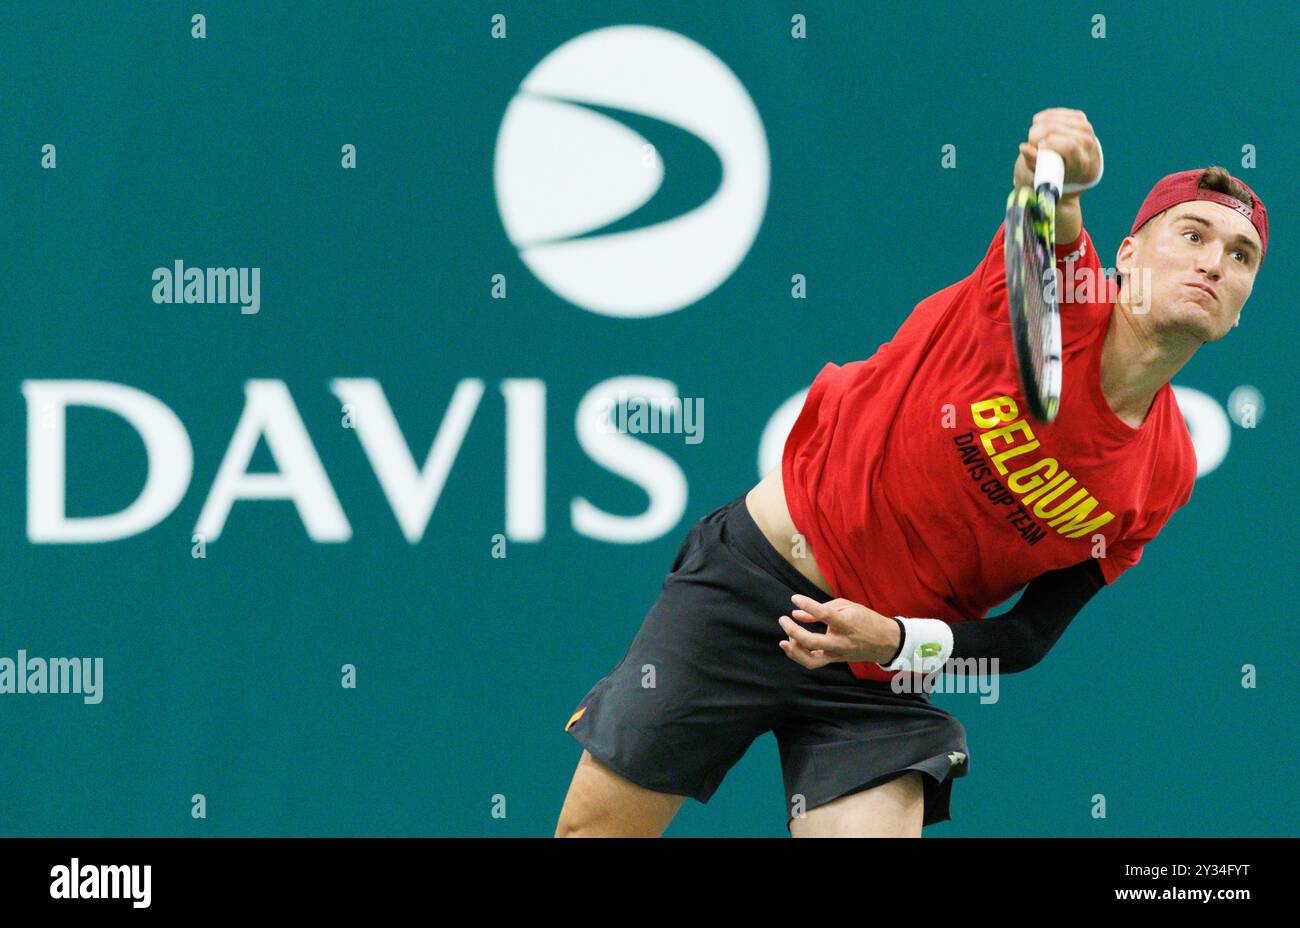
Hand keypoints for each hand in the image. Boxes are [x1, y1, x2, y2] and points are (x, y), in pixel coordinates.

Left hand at [777, 593, 900, 668]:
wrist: (884, 642)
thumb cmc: (864, 619)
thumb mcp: (846, 607)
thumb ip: (820, 609)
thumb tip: (796, 613)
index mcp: (847, 623)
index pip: (825, 614)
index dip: (808, 605)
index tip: (795, 598)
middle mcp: (841, 641)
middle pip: (813, 641)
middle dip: (793, 631)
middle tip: (783, 619)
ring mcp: (837, 654)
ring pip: (810, 659)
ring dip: (793, 649)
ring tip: (785, 637)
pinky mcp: (834, 660)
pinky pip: (812, 662)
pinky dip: (798, 655)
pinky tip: (789, 645)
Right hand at [1014, 108, 1100, 190]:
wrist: (1077, 163)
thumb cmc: (1057, 171)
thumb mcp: (1045, 173)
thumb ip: (1033, 161)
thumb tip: (1023, 147)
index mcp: (1082, 161)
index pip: (1069, 146)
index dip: (1051, 143)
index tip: (1038, 147)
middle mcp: (1088, 144)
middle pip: (1059, 129)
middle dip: (1039, 133)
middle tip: (1031, 141)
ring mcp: (1086, 128)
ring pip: (1056, 119)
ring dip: (1039, 125)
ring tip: (1034, 135)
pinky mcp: (1080, 117)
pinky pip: (1057, 113)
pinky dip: (1044, 117)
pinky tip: (1038, 124)